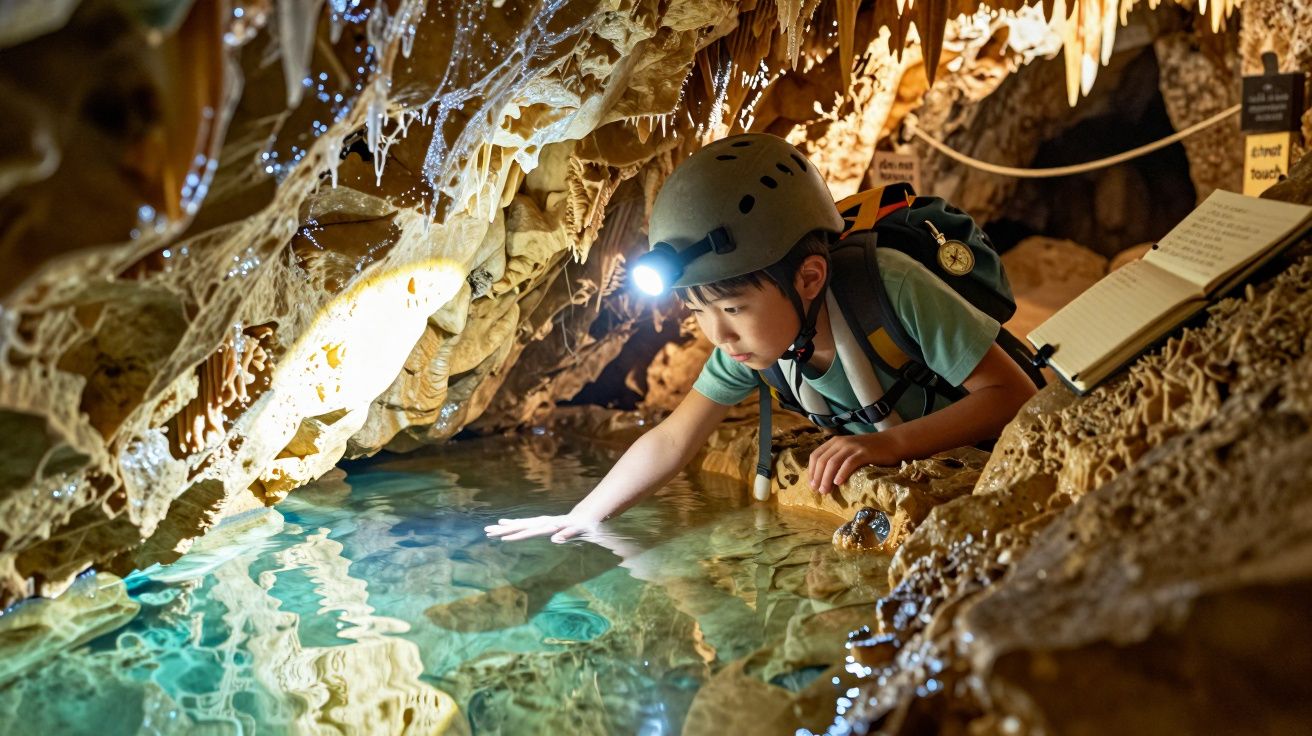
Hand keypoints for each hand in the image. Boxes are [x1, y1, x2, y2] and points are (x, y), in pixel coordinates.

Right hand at [484, 514, 600, 542]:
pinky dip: (512, 524)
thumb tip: (555, 540)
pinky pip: (522, 523)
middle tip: (488, 532)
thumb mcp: (578, 531)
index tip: (503, 539)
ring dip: (503, 527)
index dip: (517, 536)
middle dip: (503, 530)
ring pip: (518, 524)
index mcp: (549, 525)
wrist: (584, 517)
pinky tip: (503, 524)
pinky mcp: (539, 522)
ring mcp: (539, 521)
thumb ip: (567, 534)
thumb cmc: (582, 527)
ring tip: (489, 530)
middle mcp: (541, 522)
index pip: (530, 532)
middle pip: (519, 526)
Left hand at [807, 433, 898, 493]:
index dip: (811, 471)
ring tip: (825, 491)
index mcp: (834, 442)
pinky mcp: (863, 452)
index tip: (812, 485)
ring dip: (826, 478)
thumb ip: (837, 460)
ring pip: (833, 463)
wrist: (892, 443)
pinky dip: (841, 473)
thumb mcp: (849, 452)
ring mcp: (852, 446)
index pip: (816, 456)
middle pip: (822, 460)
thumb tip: (823, 480)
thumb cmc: (870, 451)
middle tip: (818, 491)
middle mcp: (841, 442)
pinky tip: (838, 483)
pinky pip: (849, 463)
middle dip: (818, 477)